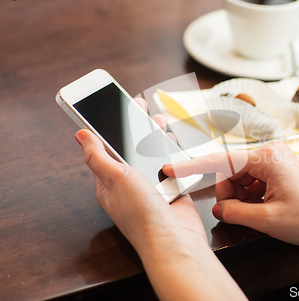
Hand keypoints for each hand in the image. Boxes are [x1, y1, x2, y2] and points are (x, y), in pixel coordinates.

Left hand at [75, 98, 244, 299]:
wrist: (174, 238)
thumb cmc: (142, 214)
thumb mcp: (115, 178)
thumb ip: (98, 155)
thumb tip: (80, 135)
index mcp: (109, 182)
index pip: (105, 148)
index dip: (109, 127)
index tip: (113, 107)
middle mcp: (130, 183)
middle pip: (131, 148)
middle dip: (135, 127)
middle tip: (139, 106)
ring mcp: (151, 186)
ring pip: (152, 155)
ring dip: (155, 137)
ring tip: (158, 120)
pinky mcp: (171, 188)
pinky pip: (170, 166)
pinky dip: (172, 153)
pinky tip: (173, 142)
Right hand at [163, 141, 298, 248]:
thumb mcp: (267, 219)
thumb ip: (235, 212)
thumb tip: (218, 209)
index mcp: (266, 157)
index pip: (220, 160)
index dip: (192, 166)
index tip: (170, 167)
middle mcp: (270, 152)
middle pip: (229, 171)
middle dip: (228, 194)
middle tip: (240, 214)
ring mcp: (274, 160)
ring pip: (239, 178)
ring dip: (241, 197)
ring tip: (259, 212)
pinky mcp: (278, 169)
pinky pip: (252, 181)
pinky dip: (250, 197)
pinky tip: (264, 208)